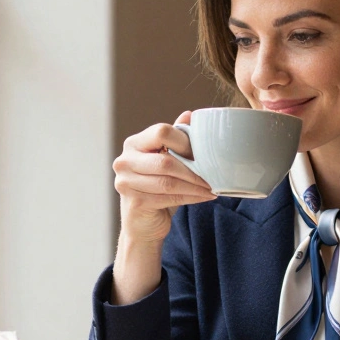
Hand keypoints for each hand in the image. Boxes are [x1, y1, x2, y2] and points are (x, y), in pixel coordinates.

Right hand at [112, 110, 214, 245]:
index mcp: (133, 144)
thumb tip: (189, 114)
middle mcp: (124, 161)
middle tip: (214, 174)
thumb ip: (174, 139)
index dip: (185, 142)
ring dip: (195, 186)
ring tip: (212, 187)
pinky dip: (191, 197)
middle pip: (165, 161)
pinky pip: (169, 198)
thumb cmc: (156, 188)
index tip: (203, 153)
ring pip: (169, 182)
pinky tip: (204, 197)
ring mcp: (126, 183)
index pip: (161, 132)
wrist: (142, 224)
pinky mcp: (135, 203)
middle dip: (193, 169)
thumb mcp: (164, 160)